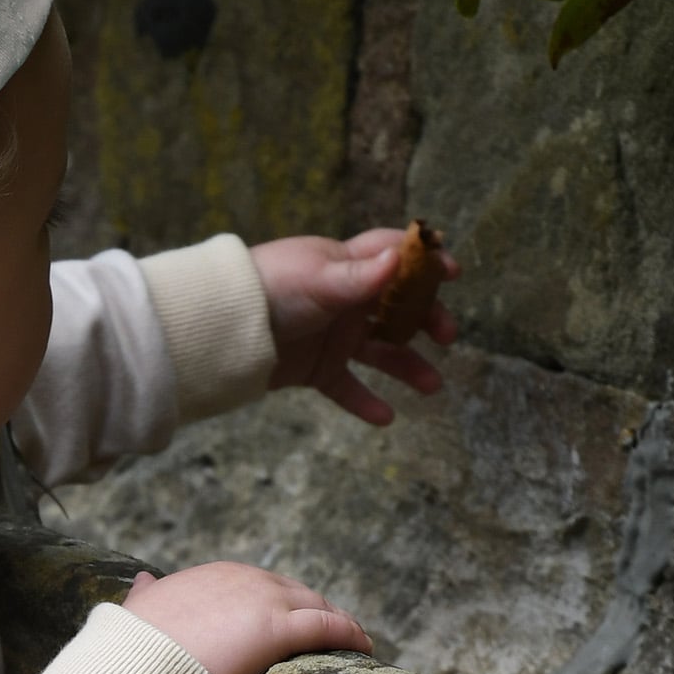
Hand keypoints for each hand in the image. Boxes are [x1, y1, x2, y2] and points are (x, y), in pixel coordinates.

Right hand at [122, 562, 370, 673]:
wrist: (132, 671)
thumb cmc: (131, 653)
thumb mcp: (136, 613)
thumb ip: (145, 596)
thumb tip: (144, 580)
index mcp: (211, 576)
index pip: (260, 586)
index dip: (280, 605)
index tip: (291, 623)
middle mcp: (241, 580)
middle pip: (295, 592)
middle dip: (315, 611)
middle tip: (332, 636)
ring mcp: (263, 601)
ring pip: (317, 606)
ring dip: (338, 623)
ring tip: (353, 644)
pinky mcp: (279, 629)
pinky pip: (328, 627)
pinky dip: (350, 635)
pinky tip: (365, 648)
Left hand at [250, 229, 459, 426]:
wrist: (221, 328)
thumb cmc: (269, 290)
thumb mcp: (318, 280)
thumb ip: (359, 276)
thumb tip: (400, 259)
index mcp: (345, 266)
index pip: (393, 256)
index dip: (424, 262)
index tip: (452, 274)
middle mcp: (343, 299)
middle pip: (395, 307)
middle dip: (424, 319)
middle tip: (447, 335)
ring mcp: (331, 336)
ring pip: (379, 351)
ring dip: (406, 366)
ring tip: (433, 386)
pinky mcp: (315, 369)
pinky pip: (346, 387)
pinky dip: (364, 402)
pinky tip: (387, 418)